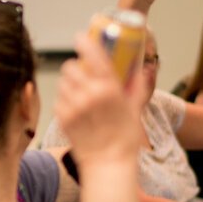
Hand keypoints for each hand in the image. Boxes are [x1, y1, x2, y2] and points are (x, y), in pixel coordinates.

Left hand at [56, 33, 143, 167]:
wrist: (108, 163)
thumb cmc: (124, 137)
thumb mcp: (134, 108)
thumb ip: (137, 86)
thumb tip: (145, 69)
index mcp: (109, 88)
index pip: (93, 55)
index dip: (84, 42)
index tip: (81, 37)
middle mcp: (89, 94)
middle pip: (71, 67)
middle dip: (76, 69)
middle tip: (82, 75)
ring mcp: (74, 106)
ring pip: (62, 82)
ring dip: (69, 84)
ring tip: (79, 93)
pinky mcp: (62, 118)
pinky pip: (58, 99)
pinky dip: (64, 100)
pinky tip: (75, 108)